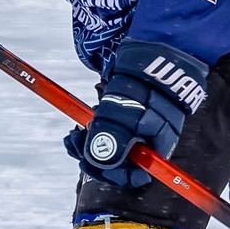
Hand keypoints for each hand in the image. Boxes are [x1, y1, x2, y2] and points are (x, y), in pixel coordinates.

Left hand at [69, 40, 208, 188]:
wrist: (154, 52)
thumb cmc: (145, 85)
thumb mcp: (125, 115)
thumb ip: (113, 141)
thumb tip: (99, 163)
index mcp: (155, 148)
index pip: (133, 176)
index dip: (109, 173)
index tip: (87, 161)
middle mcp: (148, 143)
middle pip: (118, 163)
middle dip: (93, 155)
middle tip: (73, 141)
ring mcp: (139, 129)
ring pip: (111, 145)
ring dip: (90, 142)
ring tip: (77, 129)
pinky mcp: (130, 115)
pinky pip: (111, 130)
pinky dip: (96, 128)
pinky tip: (87, 117)